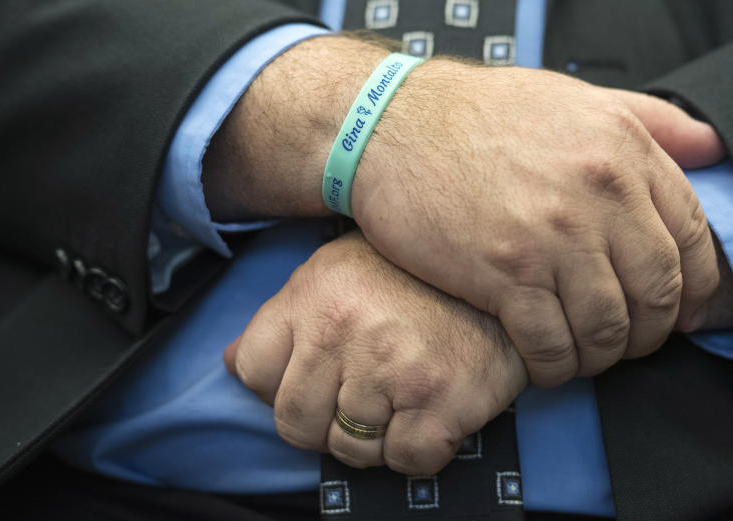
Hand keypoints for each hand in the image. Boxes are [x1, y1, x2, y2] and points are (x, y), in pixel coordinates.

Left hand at [223, 231, 526, 474]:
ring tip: (400, 397)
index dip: (278, 384)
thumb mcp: (336, 271)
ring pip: (349, 450)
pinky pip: (405, 462)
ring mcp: (392, 369)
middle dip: (322, 423)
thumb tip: (230, 364)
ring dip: (374, 437)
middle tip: (360, 399)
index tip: (312, 380)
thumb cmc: (415, 276)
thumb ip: (286, 316)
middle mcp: (344, 330)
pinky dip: (418, 450)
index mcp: (314, 294)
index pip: (252, 370)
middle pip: (293, 423)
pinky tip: (430, 412)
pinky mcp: (440, 402)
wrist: (502, 275)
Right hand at [352, 58, 721, 385]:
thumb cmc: (480, 112)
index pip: (692, 237)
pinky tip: (546, 360)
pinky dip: (556, 366)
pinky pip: (552, 344)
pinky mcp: (503, 273)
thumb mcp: (576, 96)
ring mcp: (551, 236)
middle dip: (649, 331)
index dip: (693, 286)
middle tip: (626, 340)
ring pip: (609, 328)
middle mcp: (597, 192)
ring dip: (602, 356)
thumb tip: (715, 143)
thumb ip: (653, 118)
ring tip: (584, 354)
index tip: (674, 308)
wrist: (390, 124)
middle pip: (658, 292)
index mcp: (622, 149)